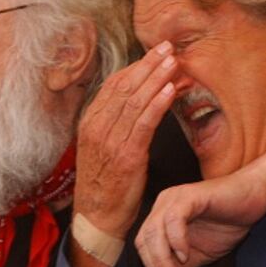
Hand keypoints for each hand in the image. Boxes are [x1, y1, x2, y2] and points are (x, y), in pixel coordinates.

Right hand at [74, 41, 177, 238]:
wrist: (96, 219)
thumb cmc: (104, 185)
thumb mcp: (103, 149)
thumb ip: (115, 124)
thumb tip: (137, 101)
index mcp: (91, 122)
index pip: (114, 85)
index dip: (136, 66)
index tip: (155, 53)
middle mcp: (97, 127)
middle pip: (125, 86)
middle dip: (148, 64)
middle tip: (168, 47)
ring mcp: (110, 141)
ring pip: (135, 101)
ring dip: (156, 78)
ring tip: (174, 62)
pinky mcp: (126, 156)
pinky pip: (144, 123)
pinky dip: (158, 104)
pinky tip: (171, 90)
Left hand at [134, 170, 265, 266]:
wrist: (253, 199)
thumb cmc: (227, 223)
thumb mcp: (199, 255)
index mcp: (161, 216)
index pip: (143, 245)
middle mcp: (163, 204)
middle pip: (144, 238)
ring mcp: (175, 198)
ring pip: (154, 230)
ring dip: (162, 258)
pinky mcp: (190, 195)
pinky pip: (174, 218)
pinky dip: (176, 240)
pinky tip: (185, 255)